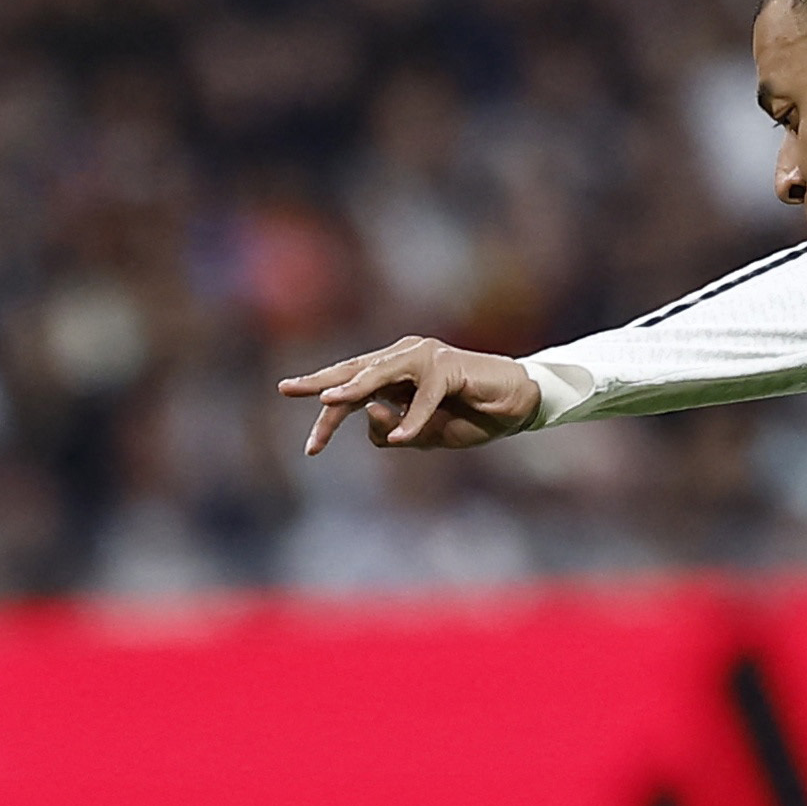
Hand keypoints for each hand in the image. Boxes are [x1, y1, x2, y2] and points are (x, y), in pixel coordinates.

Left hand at [280, 334, 540, 454]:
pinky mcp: (449, 367)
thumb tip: (369, 416)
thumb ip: (392, 431)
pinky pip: (425, 396)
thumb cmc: (469, 417)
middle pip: (354, 373)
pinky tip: (402, 438)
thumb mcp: (421, 436)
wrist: (517, 404)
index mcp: (392, 373)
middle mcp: (403, 357)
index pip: (350, 389)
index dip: (328, 416)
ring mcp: (425, 357)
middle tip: (289, 389)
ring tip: (331, 402)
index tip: (310, 448)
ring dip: (355, 389)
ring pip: (381, 374)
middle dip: (322, 385)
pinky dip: (414, 418)